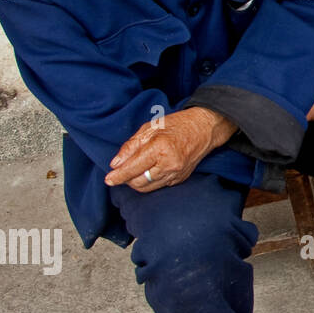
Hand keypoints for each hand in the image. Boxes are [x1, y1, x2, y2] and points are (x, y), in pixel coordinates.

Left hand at [105, 107, 236, 190]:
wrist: (205, 128)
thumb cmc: (177, 124)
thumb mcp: (150, 128)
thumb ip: (131, 146)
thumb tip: (116, 164)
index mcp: (160, 148)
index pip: (133, 168)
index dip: (118, 175)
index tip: (108, 179)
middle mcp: (170, 164)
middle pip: (138, 182)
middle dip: (127, 178)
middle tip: (123, 169)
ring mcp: (176, 174)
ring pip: (148, 187)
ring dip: (137, 181)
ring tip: (136, 169)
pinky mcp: (180, 179)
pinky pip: (158, 185)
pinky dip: (149, 181)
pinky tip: (150, 170)